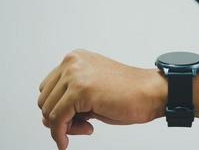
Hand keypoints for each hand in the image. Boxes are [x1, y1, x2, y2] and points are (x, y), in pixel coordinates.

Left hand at [38, 49, 165, 149]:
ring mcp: (75, 74)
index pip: (49, 87)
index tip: (71, 118)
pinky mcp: (80, 90)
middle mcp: (72, 62)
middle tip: (80, 124)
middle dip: (58, 117)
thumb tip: (49, 118)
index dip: (57, 107)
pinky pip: (56, 119)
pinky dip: (58, 134)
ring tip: (85, 126)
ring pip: (48, 109)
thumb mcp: (93, 91)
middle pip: (45, 98)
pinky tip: (66, 142)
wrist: (151, 92)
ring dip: (62, 126)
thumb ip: (71, 98)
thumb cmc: (129, 93)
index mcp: (76, 59)